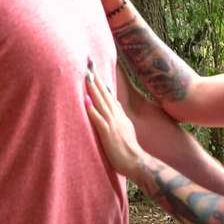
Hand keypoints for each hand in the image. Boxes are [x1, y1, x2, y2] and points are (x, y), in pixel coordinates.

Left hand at [84, 65, 145, 179]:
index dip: (100, 79)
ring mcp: (112, 124)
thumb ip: (118, 114)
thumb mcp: (125, 127)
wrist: (138, 162)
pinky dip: (92, 109)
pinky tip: (86, 101)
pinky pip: (98, 120)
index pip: (107, 93)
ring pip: (101, 102)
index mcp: (118, 114)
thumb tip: (113, 102)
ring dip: (93, 88)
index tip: (93, 67)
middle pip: (104, 93)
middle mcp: (115, 116)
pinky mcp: (108, 134)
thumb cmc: (128, 148)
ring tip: (87, 74)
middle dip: (96, 76)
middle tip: (88, 61)